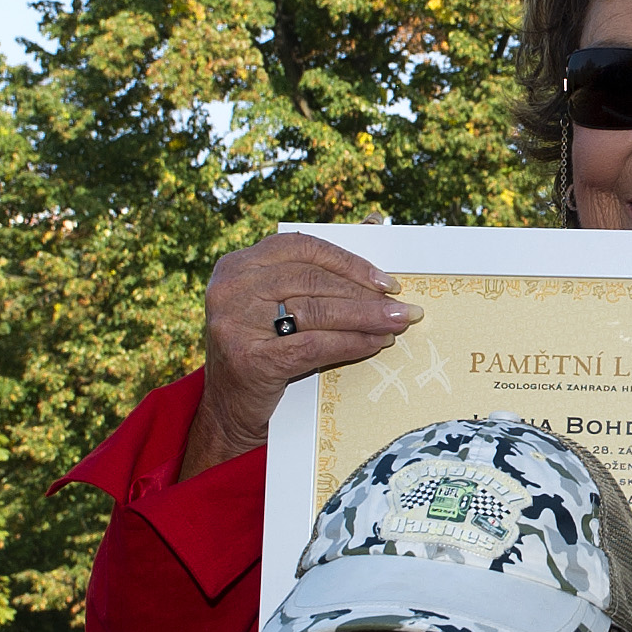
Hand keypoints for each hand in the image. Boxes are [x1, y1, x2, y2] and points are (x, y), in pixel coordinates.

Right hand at [182, 231, 419, 477]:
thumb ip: (318, 266)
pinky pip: (313, 345)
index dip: (348, 262)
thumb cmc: (262, 349)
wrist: (228, 411)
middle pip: (312, 281)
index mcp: (238, 264)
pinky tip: (375, 344)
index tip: (386, 281)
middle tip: (402, 308)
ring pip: (316, 311)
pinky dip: (350, 343)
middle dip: (364, 295)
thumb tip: (373, 221)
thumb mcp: (278, 303)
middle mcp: (231, 288)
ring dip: (364, 318)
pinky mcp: (249, 359)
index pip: (302, 248)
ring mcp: (235, 323)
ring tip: (396, 324)